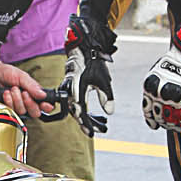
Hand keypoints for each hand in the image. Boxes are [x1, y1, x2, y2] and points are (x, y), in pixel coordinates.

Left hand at [0, 58, 53, 118]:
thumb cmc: (7, 73)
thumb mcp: (22, 76)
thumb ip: (33, 85)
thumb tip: (43, 95)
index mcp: (33, 94)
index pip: (45, 106)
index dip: (46, 107)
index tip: (44, 104)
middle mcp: (26, 102)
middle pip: (35, 112)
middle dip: (30, 103)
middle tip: (24, 93)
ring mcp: (16, 107)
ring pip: (22, 111)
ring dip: (17, 99)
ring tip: (13, 89)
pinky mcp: (7, 109)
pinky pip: (11, 110)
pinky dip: (9, 100)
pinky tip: (6, 93)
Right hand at [64, 14, 115, 136]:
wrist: (85, 48)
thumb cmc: (93, 63)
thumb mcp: (104, 80)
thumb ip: (106, 97)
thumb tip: (109, 112)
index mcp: (77, 90)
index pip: (80, 112)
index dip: (86, 124)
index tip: (93, 132)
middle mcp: (70, 91)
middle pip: (77, 112)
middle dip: (87, 122)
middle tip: (98, 130)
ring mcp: (70, 89)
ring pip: (76, 107)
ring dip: (86, 117)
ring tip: (97, 124)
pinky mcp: (73, 87)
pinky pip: (76, 101)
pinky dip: (84, 109)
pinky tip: (92, 114)